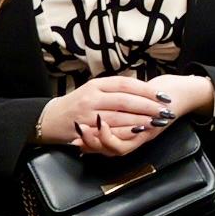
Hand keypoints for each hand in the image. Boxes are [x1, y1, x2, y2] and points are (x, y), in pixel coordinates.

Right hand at [42, 74, 177, 157]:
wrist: (49, 119)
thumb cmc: (76, 105)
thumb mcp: (93, 90)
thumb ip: (113, 89)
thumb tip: (140, 87)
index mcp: (97, 84)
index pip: (126, 84)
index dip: (146, 89)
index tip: (162, 95)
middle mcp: (92, 96)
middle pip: (126, 100)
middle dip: (148, 105)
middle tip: (165, 109)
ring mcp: (88, 113)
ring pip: (120, 115)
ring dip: (141, 118)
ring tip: (157, 120)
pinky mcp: (85, 128)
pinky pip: (110, 130)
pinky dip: (126, 130)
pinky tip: (139, 131)